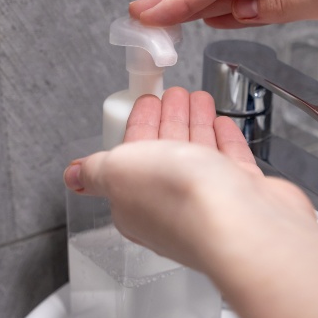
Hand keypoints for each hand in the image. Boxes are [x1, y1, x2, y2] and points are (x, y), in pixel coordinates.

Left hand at [63, 87, 313, 270]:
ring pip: (199, 153)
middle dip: (168, 119)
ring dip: (196, 123)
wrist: (242, 222)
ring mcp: (211, 201)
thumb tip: (72, 176)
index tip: (146, 100)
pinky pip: (231, 162)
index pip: (133, 156)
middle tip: (174, 94)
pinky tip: (222, 124)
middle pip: (166, 152)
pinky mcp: (244, 197)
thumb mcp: (119, 171)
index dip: (138, 125)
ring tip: (198, 99)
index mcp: (136, 202)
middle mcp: (172, 205)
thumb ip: (95, 169)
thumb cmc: (180, 200)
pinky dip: (225, 140)